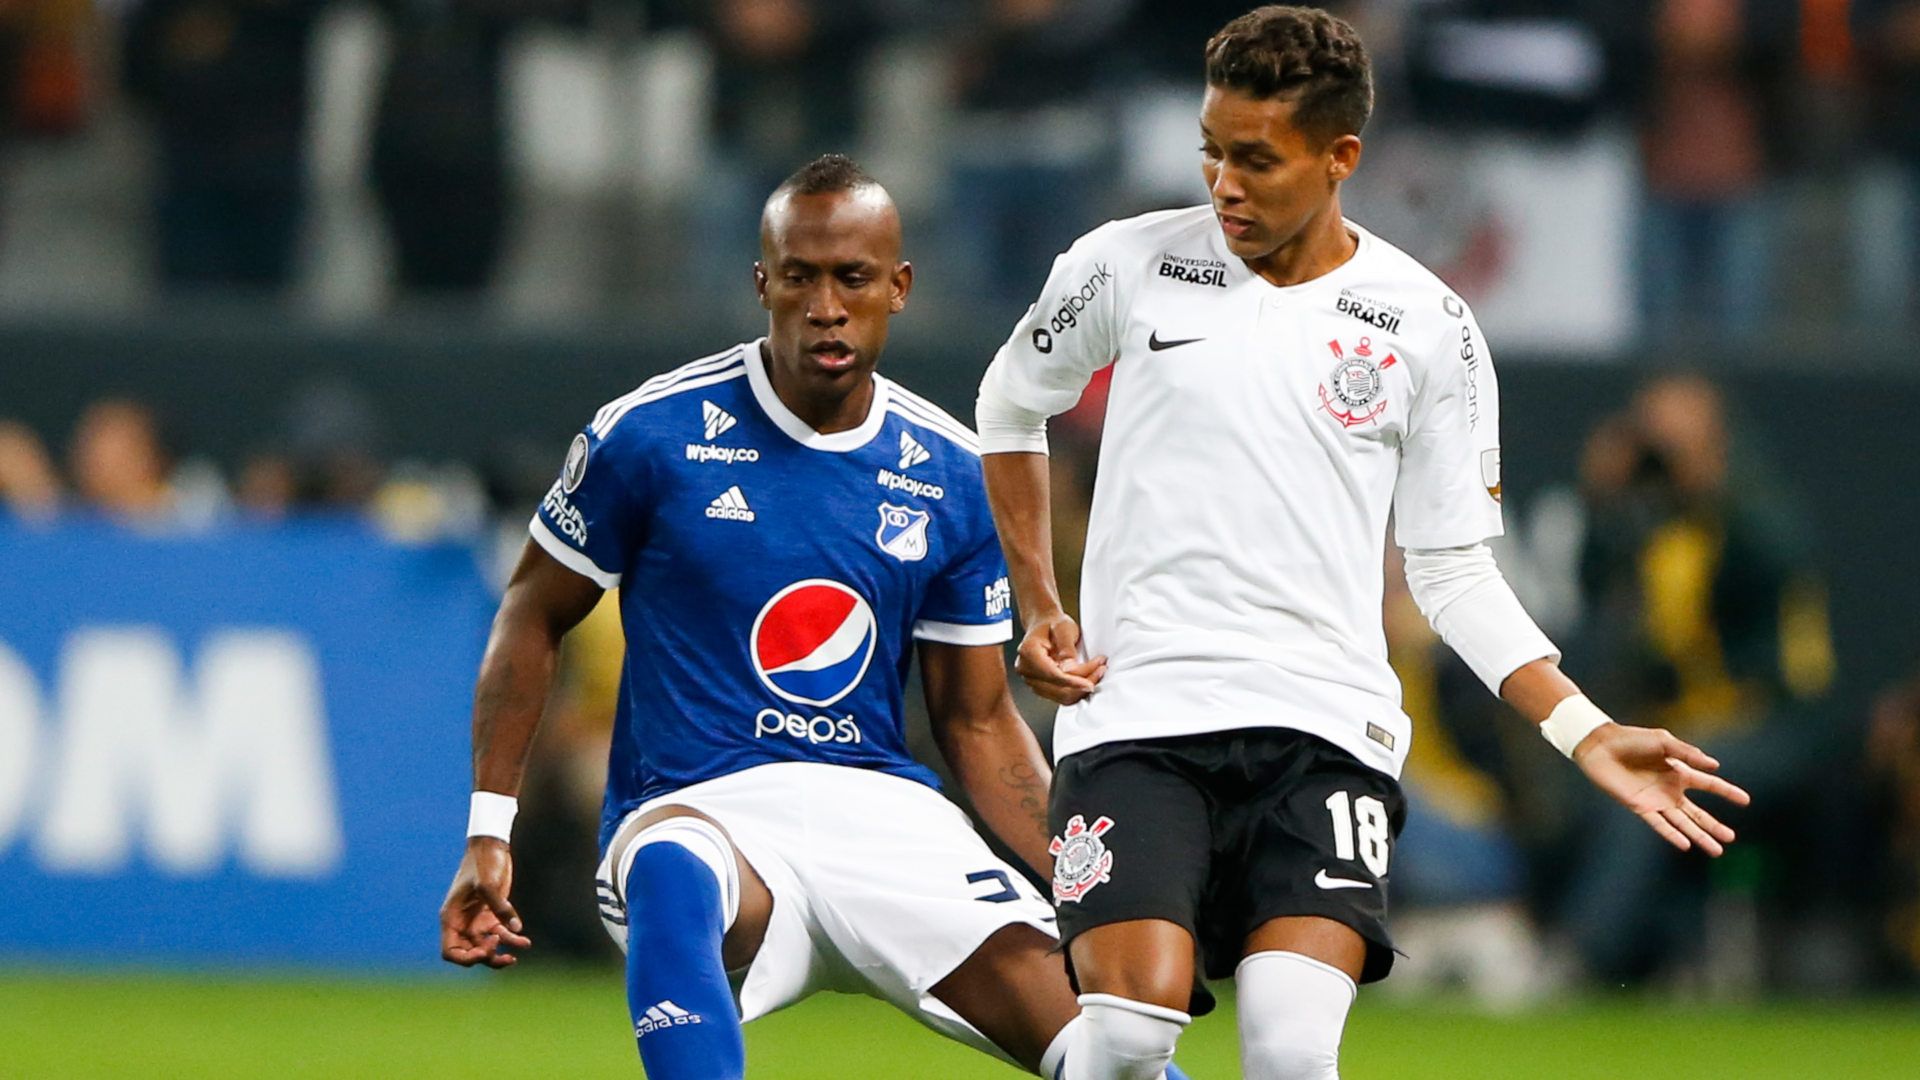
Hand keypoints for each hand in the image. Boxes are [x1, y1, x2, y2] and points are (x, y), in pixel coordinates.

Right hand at [439, 838, 531, 966]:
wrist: (492, 846)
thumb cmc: (483, 862)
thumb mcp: (488, 883)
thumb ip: (500, 906)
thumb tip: (515, 928)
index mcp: (451, 918)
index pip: (450, 951)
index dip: (466, 958)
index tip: (485, 950)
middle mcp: (463, 923)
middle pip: (470, 954)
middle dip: (485, 958)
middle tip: (501, 949)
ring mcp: (477, 920)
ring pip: (487, 948)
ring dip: (500, 955)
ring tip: (515, 956)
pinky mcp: (492, 915)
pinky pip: (501, 935)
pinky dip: (511, 940)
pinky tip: (524, 941)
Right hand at [1013, 612, 1105, 705]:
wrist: (1044, 624)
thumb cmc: (1052, 624)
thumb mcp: (1063, 628)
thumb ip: (1067, 648)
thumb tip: (1069, 668)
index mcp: (1028, 653)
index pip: (1052, 675)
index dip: (1073, 682)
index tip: (1090, 684)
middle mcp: (1026, 669)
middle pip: (1058, 689)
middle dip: (1082, 683)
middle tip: (1100, 669)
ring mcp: (1032, 680)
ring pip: (1061, 696)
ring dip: (1081, 688)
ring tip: (1097, 672)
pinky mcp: (1041, 686)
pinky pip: (1061, 695)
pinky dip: (1076, 690)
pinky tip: (1088, 678)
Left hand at [1573, 724, 1751, 855]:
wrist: (1601, 745)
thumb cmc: (1631, 739)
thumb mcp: (1663, 741)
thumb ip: (1688, 753)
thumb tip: (1715, 765)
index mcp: (1679, 771)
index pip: (1709, 784)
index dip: (1727, 792)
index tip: (1746, 801)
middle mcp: (1670, 790)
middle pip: (1697, 813)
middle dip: (1714, 826)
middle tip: (1731, 839)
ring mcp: (1656, 800)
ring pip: (1682, 823)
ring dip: (1699, 836)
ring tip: (1717, 850)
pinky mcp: (1640, 806)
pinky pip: (1659, 824)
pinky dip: (1672, 834)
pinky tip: (1685, 844)